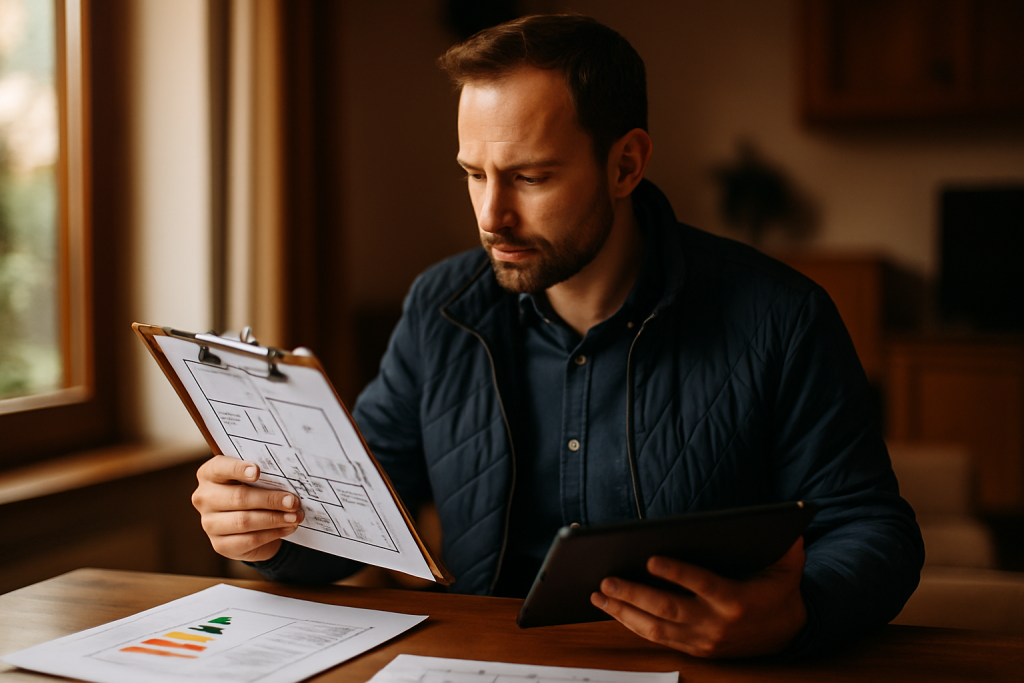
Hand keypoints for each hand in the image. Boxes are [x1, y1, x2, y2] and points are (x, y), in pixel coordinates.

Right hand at [191, 455, 303, 561]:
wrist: (249, 525)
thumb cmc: (253, 492)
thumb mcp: (256, 479)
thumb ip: (264, 475)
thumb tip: (289, 478)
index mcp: (209, 475)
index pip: (220, 468)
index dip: (238, 469)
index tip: (257, 471)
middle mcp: (204, 498)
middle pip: (238, 498)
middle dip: (270, 499)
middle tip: (293, 501)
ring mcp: (209, 524)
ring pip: (244, 521)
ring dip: (274, 519)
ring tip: (295, 516)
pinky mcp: (221, 545)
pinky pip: (250, 540)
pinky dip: (273, 533)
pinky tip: (288, 528)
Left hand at [590, 537, 806, 657]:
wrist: (789, 633)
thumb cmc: (779, 591)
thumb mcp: (787, 565)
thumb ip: (785, 543)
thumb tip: (785, 521)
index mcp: (736, 600)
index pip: (702, 584)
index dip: (676, 573)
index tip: (650, 559)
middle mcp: (716, 623)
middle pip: (668, 609)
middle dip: (634, 594)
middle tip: (607, 579)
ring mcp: (703, 639)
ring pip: (656, 628)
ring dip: (624, 611)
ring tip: (599, 594)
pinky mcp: (695, 649)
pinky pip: (658, 638)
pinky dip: (632, 624)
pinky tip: (612, 610)